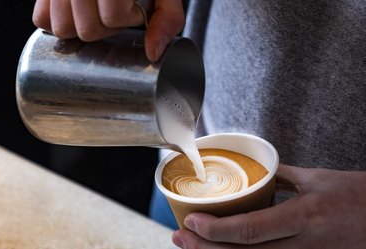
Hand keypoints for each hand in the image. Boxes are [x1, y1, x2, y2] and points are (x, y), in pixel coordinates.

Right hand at [32, 0, 184, 60]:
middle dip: (106, 26)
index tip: (135, 8)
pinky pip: (41, 20)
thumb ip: (167, 20)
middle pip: (87, 29)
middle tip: (116, 10)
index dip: (127, 18)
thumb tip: (153, 53)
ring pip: (62, 28)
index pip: (113, 17)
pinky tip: (76, 12)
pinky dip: (57, 21)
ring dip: (82, 26)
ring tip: (96, 9)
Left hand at [172, 164, 365, 247]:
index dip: (215, 229)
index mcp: (304, 217)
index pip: (249, 230)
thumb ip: (282, 175)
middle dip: (205, 248)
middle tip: (179, 235)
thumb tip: (255, 171)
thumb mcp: (319, 178)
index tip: (191, 220)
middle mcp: (302, 245)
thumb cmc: (357, 195)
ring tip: (191, 246)